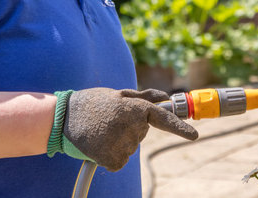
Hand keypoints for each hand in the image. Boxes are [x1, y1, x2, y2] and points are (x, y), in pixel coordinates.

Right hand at [60, 88, 197, 170]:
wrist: (62, 117)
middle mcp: (132, 126)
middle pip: (141, 135)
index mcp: (135, 107)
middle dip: (129, 129)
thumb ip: (144, 97)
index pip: (163, 119)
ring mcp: (122, 143)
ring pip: (129, 148)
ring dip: (118, 142)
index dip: (180, 128)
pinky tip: (98, 144)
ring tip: (101, 130)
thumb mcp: (119, 94)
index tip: (195, 135)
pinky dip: (109, 156)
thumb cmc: (93, 103)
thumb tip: (166, 98)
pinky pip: (119, 162)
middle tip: (109, 120)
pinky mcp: (112, 159)